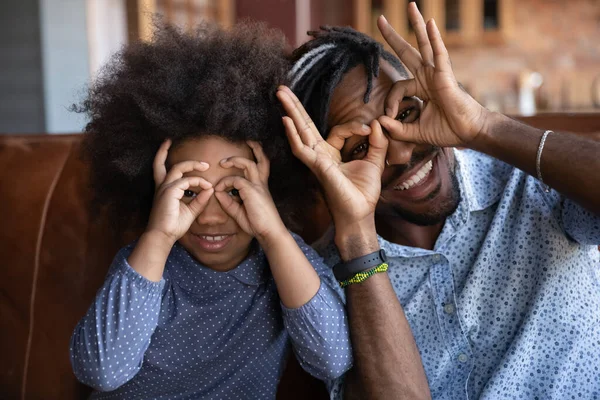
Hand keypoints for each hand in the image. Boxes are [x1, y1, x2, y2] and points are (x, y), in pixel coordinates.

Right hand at [146, 140, 213, 242]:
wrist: (163, 236)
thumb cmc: (173, 225)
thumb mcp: (190, 211)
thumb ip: (199, 200)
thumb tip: (210, 189)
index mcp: (164, 190)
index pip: (161, 169)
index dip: (167, 159)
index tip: (179, 155)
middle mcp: (162, 187)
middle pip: (163, 164)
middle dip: (169, 152)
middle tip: (194, 156)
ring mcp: (165, 188)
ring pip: (178, 168)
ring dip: (193, 165)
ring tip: (206, 166)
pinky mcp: (169, 192)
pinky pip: (186, 181)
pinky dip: (198, 181)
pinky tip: (206, 187)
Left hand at [214, 141, 286, 244]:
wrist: (269, 232)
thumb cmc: (257, 223)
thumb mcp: (239, 212)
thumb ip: (228, 202)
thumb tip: (217, 192)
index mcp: (260, 188)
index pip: (257, 169)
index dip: (244, 166)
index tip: (227, 175)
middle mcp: (261, 184)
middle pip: (262, 160)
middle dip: (256, 149)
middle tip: (248, 141)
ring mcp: (258, 186)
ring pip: (248, 164)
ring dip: (235, 160)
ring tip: (223, 162)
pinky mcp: (252, 190)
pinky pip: (235, 180)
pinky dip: (225, 183)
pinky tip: (219, 190)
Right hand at [276, 85, 387, 227]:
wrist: (361, 214)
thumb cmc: (363, 193)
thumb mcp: (375, 162)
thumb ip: (377, 143)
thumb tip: (376, 124)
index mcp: (331, 153)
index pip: (338, 130)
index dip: (354, 126)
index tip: (369, 130)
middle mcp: (320, 155)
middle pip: (305, 125)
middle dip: (295, 106)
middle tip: (282, 88)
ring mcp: (316, 160)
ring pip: (300, 132)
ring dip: (291, 112)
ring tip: (280, 93)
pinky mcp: (317, 167)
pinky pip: (301, 149)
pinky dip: (293, 135)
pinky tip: (286, 120)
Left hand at [376, 3, 488, 147]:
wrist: (468, 133)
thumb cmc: (446, 131)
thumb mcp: (415, 133)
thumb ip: (397, 129)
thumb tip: (380, 122)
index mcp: (421, 87)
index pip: (398, 87)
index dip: (390, 102)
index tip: (389, 117)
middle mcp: (427, 76)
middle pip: (407, 51)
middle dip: (393, 36)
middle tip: (380, 19)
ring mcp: (437, 73)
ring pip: (423, 44)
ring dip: (416, 25)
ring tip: (410, 6)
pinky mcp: (446, 75)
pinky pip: (439, 53)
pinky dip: (435, 38)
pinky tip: (430, 23)